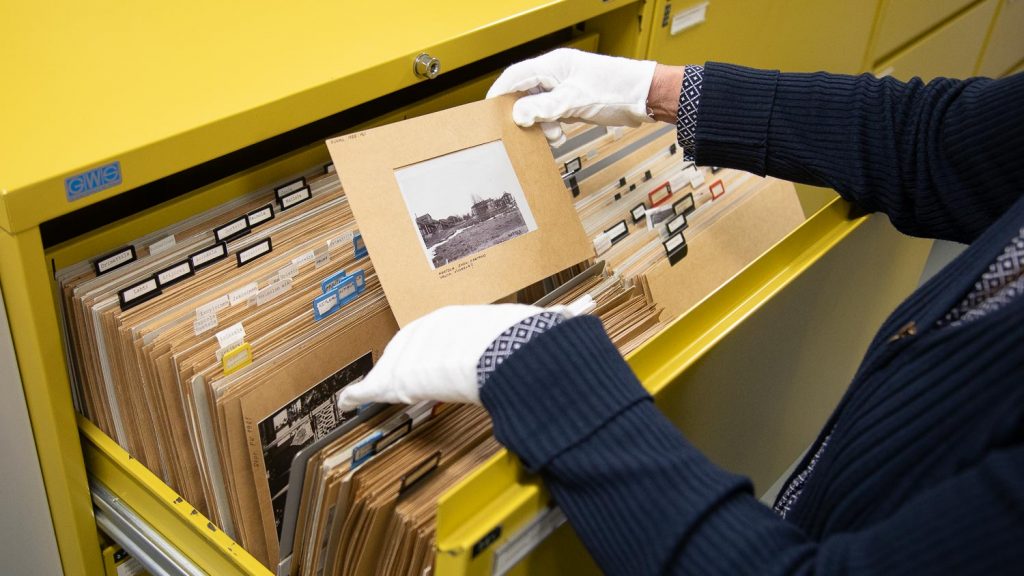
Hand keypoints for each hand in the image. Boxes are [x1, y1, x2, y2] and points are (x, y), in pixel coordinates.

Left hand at [337, 298, 594, 409]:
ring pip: (393, 369)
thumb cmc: (516, 342)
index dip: (437, 350)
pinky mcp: (394, 377)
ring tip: (381, 398)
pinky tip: (350, 403)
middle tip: (406, 383)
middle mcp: (430, 328)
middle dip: (408, 364)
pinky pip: (372, 387)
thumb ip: (553, 324)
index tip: (439, 363)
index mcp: (461, 317)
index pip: (442, 332)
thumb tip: (580, 316)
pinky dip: (359, 396)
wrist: (494, 353)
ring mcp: (410, 352)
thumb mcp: (538, 330)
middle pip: (413, 348)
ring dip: (387, 382)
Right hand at [487, 48, 658, 145]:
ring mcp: (564, 88)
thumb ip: (544, 108)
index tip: (488, 111)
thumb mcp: (575, 101)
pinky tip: (559, 135)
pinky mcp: (572, 101)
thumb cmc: (615, 89)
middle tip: (521, 130)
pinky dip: (551, 126)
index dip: (499, 93)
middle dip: (523, 114)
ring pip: (538, 106)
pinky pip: (551, 114)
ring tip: (551, 135)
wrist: (643, 97)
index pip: (515, 76)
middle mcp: (556, 74)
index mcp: (553, 65)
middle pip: (525, 93)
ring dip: (540, 124)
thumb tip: (518, 114)